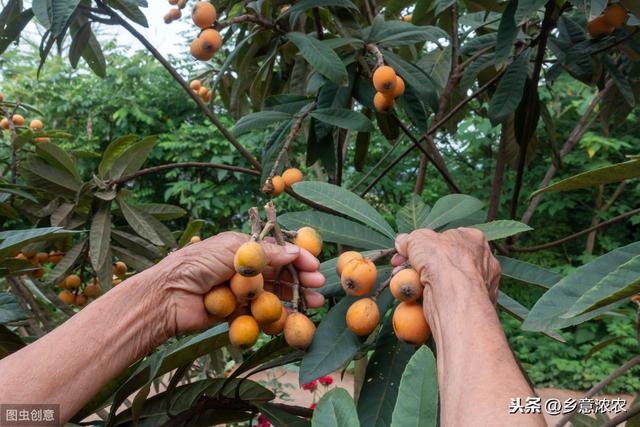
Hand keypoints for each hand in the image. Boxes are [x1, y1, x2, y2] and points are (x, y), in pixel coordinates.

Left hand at [153, 232, 324, 334]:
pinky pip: (259, 316)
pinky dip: (276, 318)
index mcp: (242, 248)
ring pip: (273, 296)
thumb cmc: (196, 264)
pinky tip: (293, 320)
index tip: (315, 265)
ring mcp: (240, 292)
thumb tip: (295, 251)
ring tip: (313, 305)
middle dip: (300, 280)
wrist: (168, 296)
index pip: (277, 251)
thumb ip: (266, 252)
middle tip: (319, 287)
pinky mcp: (235, 314)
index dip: (297, 258)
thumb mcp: (233, 249)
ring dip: (294, 300)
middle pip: (279, 275)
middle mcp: (243, 269)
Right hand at [391, 228, 500, 307]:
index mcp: (474, 239)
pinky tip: (419, 299)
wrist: (455, 298)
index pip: (446, 239)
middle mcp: (482, 261)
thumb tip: (401, 242)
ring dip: (423, 282)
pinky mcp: (474, 306)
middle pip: (444, 261)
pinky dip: (432, 299)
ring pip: (446, 281)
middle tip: (402, 269)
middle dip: (420, 265)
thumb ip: (409, 239)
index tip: (407, 254)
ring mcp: (481, 285)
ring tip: (408, 286)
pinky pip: (449, 299)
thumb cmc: (442, 262)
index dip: (423, 246)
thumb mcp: (418, 239)